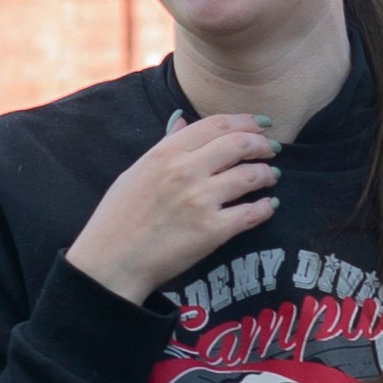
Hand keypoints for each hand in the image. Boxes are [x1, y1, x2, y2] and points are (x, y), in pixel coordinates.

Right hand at [66, 117, 279, 305]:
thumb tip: (182, 121)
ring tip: (270, 177)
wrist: (112, 262)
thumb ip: (163, 145)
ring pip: (251, 176)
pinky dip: (265, 208)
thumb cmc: (118, 218)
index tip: (260, 124)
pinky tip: (268, 206)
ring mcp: (201, 201)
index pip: (216, 125)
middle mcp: (186, 171)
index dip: (245, 121)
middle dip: (262, 144)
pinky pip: (252, 213)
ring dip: (267, 174)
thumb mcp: (136, 171)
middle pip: (239, 145)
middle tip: (270, 150)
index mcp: (166, 154)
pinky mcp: (212, 231)